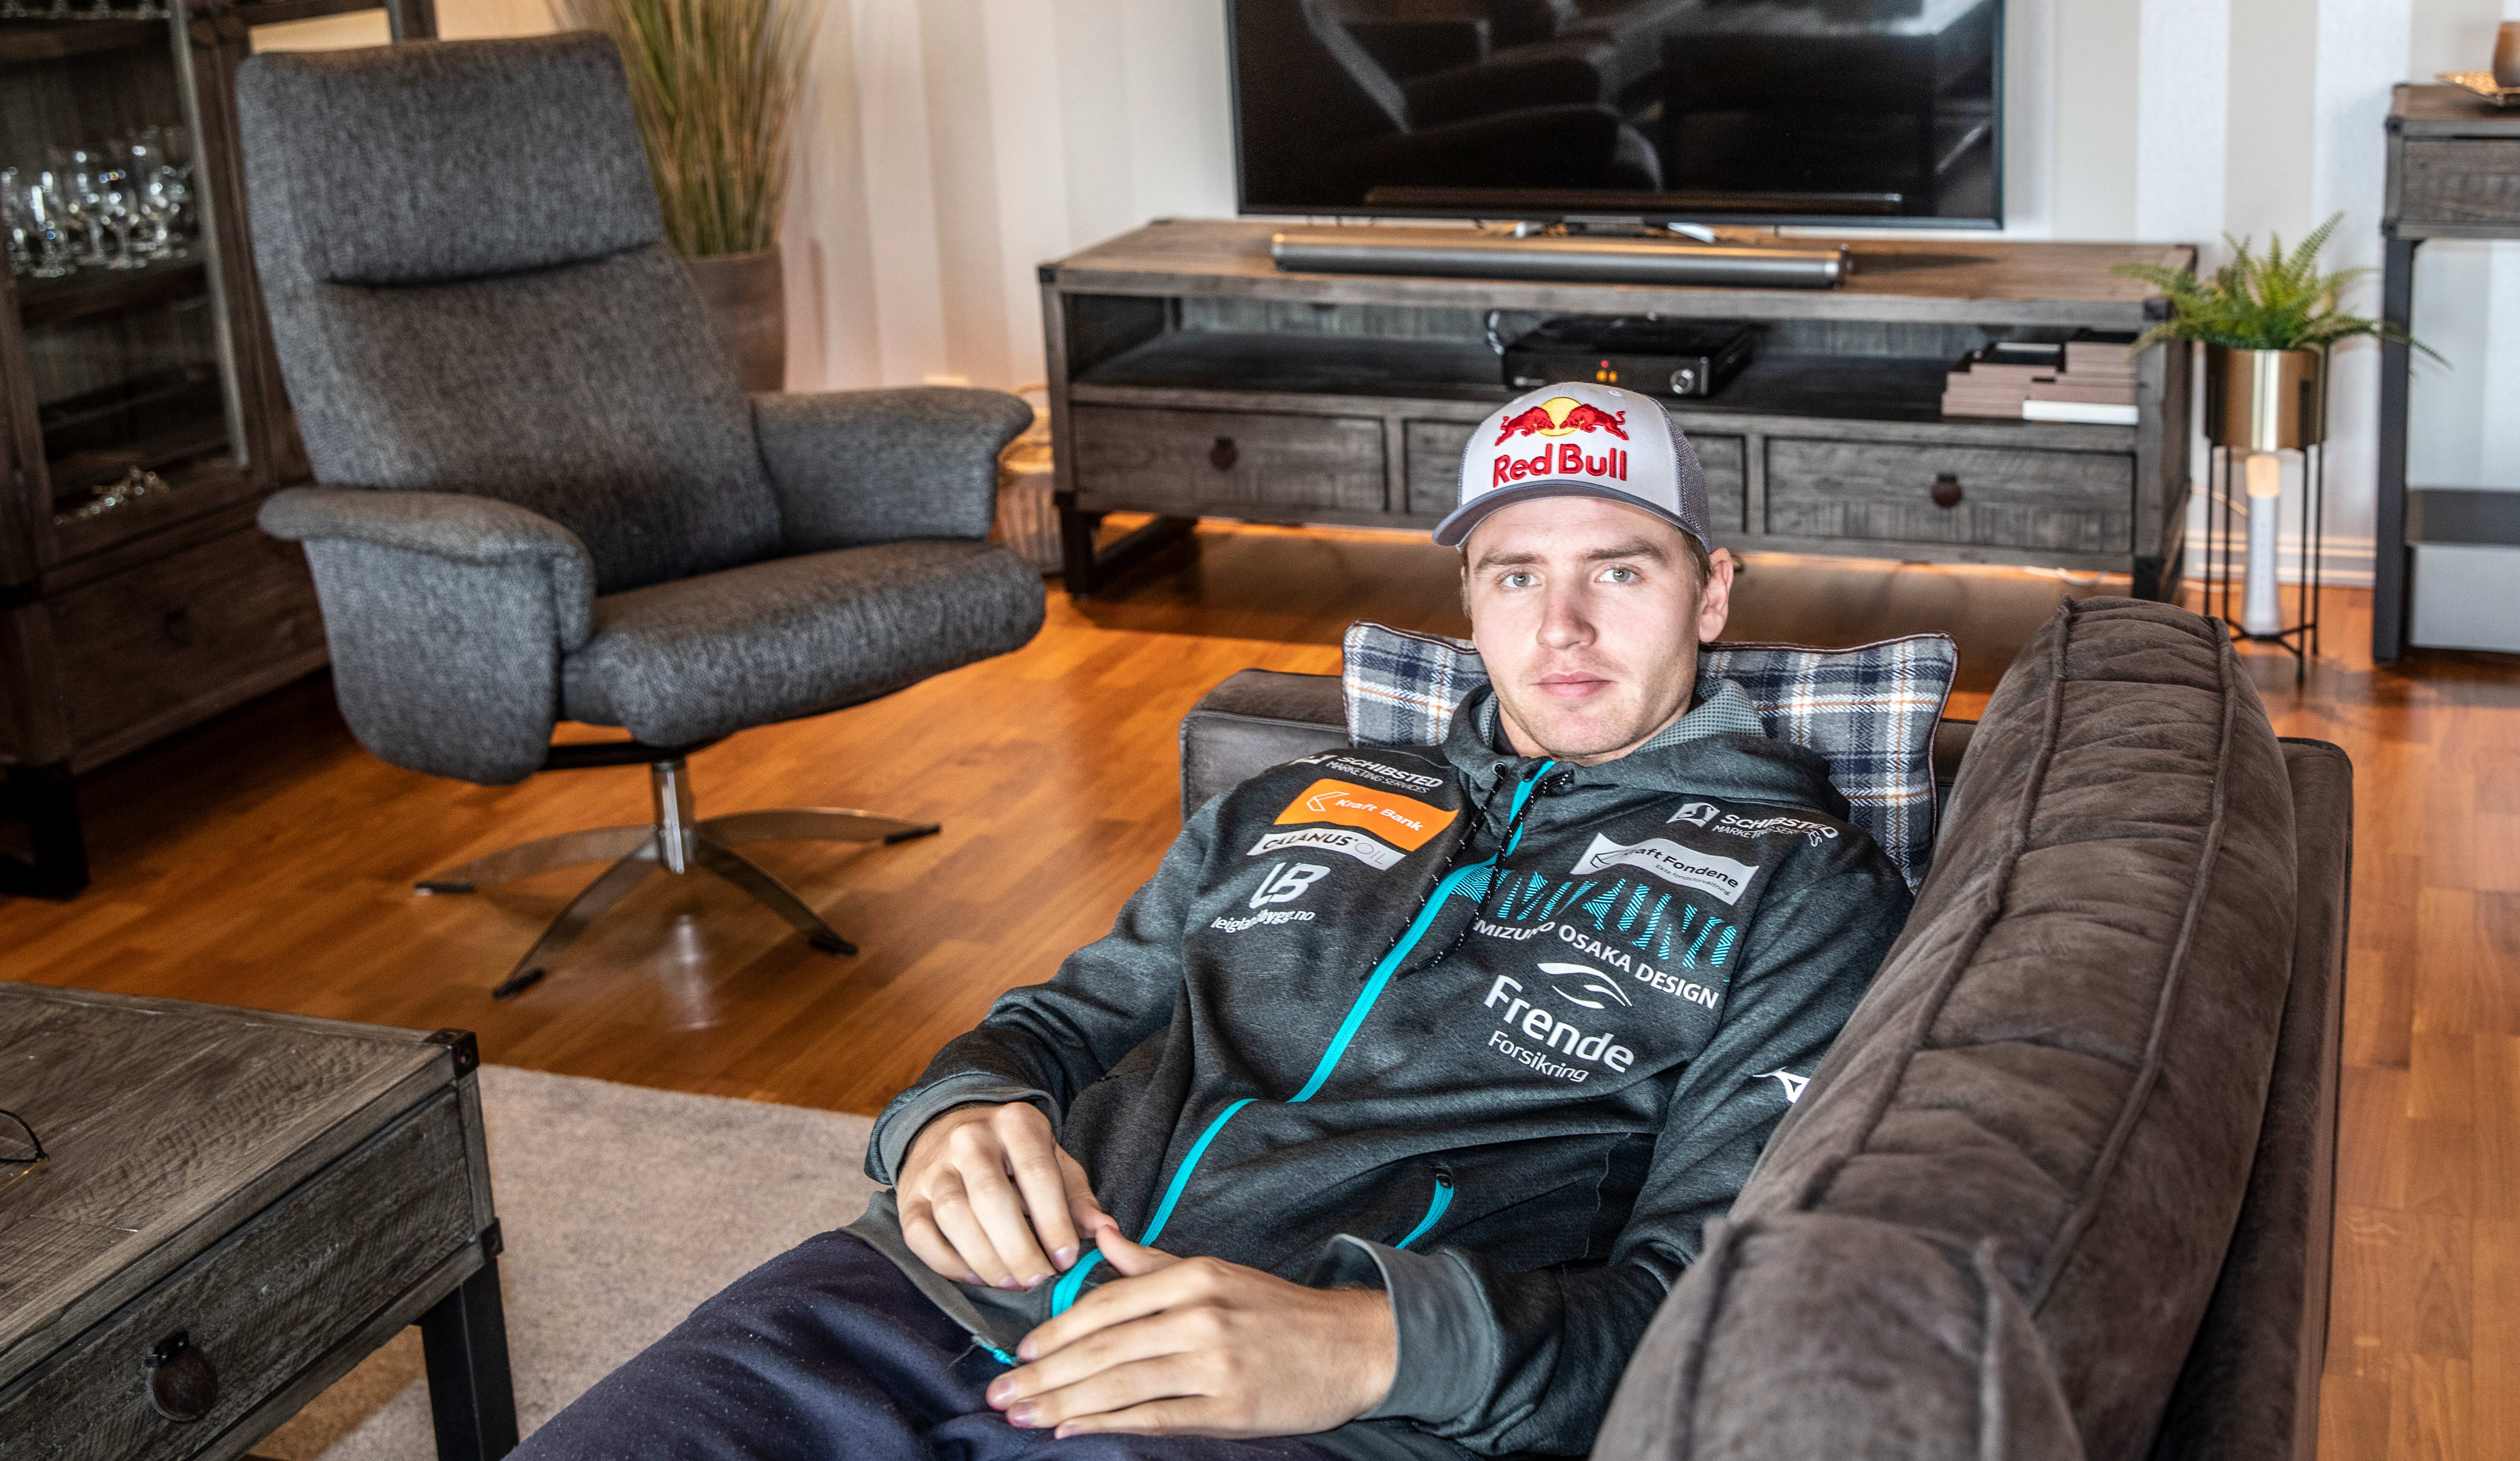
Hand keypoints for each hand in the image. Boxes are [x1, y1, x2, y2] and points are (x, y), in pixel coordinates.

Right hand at [897, 1103, 1116, 1290]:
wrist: (949, 1128)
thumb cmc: (1013, 1155)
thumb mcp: (1053, 1159)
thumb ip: (1077, 1196)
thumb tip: (1105, 1231)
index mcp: (1015, 1124)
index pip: (1037, 1175)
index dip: (1054, 1222)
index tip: (1067, 1259)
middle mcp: (969, 1139)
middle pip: (992, 1199)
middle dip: (1019, 1249)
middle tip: (1038, 1280)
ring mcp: (934, 1167)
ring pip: (954, 1217)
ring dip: (986, 1260)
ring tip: (1012, 1283)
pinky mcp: (909, 1197)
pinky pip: (920, 1236)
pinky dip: (948, 1264)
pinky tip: (975, 1278)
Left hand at [986, 1229, 1396, 1438]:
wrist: (1352, 1346)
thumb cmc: (1277, 1312)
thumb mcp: (1216, 1273)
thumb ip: (1152, 1264)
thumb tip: (1101, 1240)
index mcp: (1192, 1277)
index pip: (1104, 1304)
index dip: (1054, 1331)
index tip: (1017, 1351)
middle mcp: (1199, 1315)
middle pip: (1101, 1348)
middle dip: (1041, 1374)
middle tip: (998, 1392)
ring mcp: (1213, 1362)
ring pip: (1118, 1384)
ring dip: (1060, 1402)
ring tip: (1019, 1414)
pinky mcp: (1228, 1405)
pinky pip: (1153, 1416)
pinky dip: (1106, 1423)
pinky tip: (1069, 1428)